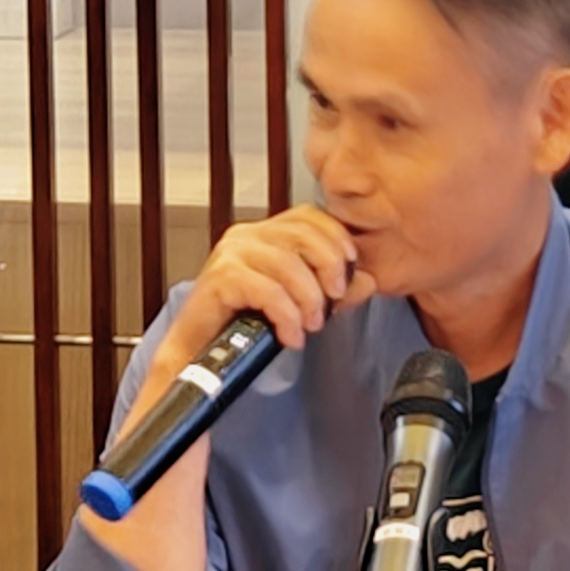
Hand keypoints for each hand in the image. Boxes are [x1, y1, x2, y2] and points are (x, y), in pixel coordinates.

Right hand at [162, 207, 376, 377]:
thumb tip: (368, 280)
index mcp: (264, 233)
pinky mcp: (221, 277)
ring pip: (287, 264)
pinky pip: (267, 290)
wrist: (200, 354)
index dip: (335, 236)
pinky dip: (286, 316)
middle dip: (328, 269)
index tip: (352, 266)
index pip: (308, 216)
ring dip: (307, 300)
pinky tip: (291, 336)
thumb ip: (334, 291)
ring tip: (310, 326)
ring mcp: (231, 254)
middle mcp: (245, 236)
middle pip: (302, 235)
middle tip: (334, 302)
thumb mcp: (298, 304)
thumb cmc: (243, 326)